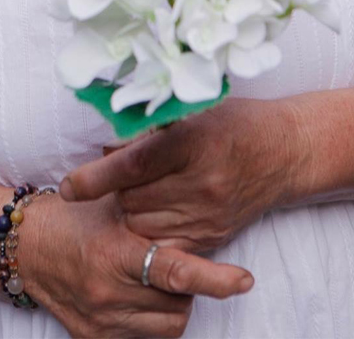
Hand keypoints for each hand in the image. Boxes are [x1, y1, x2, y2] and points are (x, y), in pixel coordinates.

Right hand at [19, 190, 253, 338]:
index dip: (216, 280)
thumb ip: (156, 206)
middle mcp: (108, 292)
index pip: (176, 273)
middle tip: (169, 262)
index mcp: (115, 252)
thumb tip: (205, 203)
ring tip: (153, 281)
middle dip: (186, 285)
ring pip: (170, 325)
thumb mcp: (115, 203)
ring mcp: (102, 320)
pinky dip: (151, 319)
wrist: (28, 248)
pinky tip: (136, 296)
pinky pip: (146, 338)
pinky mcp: (94, 338)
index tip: (244, 280)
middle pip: (180, 303)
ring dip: (173, 304)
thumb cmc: (78, 218)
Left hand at [59, 97, 308, 252]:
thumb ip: (148, 127)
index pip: (133, 165)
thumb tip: (104, 148)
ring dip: (132, 209)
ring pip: (142, 224)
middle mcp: (201, 182)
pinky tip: (158, 211)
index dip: (95, 178)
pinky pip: (164, 244)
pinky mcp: (213, 236)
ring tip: (147, 189)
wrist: (285, 152)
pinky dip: (151, 230)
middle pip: (131, 198)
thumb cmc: (233, 122)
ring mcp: (208, 214)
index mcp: (193, 141)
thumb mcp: (191, 109)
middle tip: (127, 172)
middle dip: (117, 188)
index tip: (69, 187)